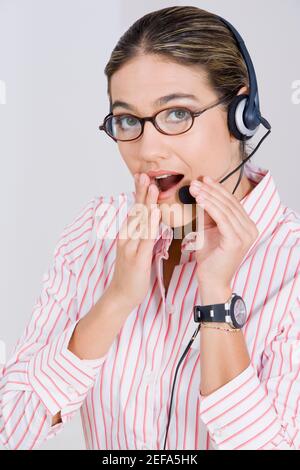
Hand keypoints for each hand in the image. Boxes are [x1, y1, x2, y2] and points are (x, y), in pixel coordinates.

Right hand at [108, 173, 160, 309]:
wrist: (121, 295)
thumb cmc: (131, 273)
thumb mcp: (136, 250)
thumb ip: (142, 234)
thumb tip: (150, 220)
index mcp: (127, 235)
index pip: (135, 211)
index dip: (139, 193)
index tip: (143, 177)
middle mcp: (126, 238)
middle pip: (136, 211)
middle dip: (141, 192)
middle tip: (145, 174)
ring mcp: (131, 247)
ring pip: (140, 221)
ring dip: (147, 202)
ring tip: (152, 186)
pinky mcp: (137, 258)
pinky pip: (146, 238)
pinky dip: (151, 223)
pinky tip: (155, 212)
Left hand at [189, 175, 258, 291]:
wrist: (211, 279)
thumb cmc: (210, 257)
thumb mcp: (209, 229)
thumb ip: (208, 213)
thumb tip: (201, 192)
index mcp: (246, 225)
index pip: (232, 202)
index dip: (218, 189)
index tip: (204, 179)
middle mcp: (250, 229)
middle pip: (229, 203)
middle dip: (212, 190)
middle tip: (197, 181)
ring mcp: (245, 235)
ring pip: (225, 209)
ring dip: (209, 196)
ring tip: (195, 188)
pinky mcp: (236, 240)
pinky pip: (222, 218)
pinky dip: (210, 207)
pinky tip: (200, 199)